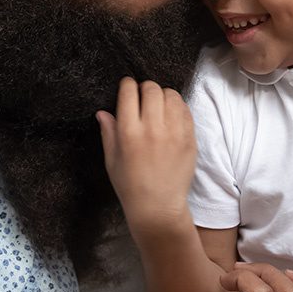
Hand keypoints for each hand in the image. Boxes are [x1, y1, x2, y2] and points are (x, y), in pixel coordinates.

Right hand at [97, 77, 195, 236]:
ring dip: (163, 95)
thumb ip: (108, 132)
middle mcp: (152, 129)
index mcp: (129, 133)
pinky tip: (171, 115)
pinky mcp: (190, 138)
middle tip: (143, 96)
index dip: (127, 85)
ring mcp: (174, 133)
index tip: (127, 87)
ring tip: (158, 104)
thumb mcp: (111, 160)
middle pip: (151, 89)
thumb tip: (102, 112)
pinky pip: (185, 110)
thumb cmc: (130, 185)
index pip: (129, 93)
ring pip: (171, 95)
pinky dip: (177, 106)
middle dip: (145, 88)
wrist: (158, 206)